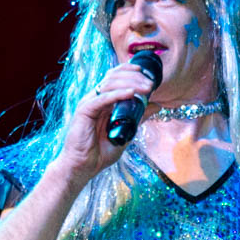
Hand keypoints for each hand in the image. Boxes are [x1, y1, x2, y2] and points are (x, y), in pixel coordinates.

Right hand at [56, 62, 157, 182]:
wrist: (83, 167)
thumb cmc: (100, 152)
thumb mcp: (126, 132)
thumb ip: (139, 118)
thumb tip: (157, 106)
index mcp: (103, 101)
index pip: (115, 77)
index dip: (131, 71)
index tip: (148, 74)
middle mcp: (95, 99)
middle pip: (114, 77)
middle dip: (135, 77)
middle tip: (151, 84)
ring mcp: (88, 103)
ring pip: (110, 84)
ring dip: (130, 83)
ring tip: (146, 88)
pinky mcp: (84, 111)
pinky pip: (102, 99)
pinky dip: (118, 94)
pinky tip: (131, 94)